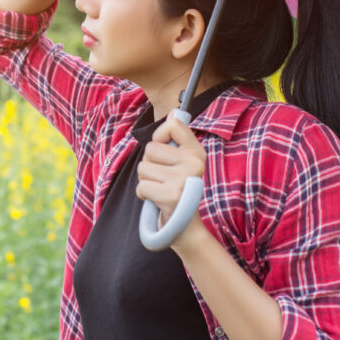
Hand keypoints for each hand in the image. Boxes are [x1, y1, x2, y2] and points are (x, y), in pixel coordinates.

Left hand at [136, 109, 210, 253]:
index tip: (165, 149)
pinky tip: (157, 199)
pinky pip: (141, 185)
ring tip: (161, 189)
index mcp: (197, 152)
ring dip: (146, 180)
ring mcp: (183, 180)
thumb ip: (177, 138)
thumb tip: (174, 112)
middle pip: (150, 148)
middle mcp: (194, 164)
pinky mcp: (172, 196)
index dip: (160, 136)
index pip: (173, 125)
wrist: (185, 227)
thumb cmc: (179, 189)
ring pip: (143, 167)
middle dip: (149, 164)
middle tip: (163, 178)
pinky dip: (144, 194)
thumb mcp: (183, 162)